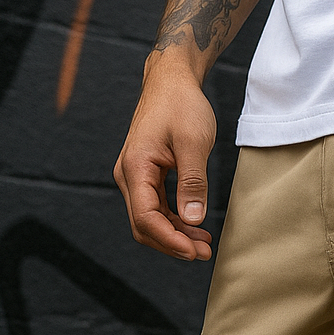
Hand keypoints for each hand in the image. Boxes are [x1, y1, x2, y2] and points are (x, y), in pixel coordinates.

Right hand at [114, 59, 216, 260]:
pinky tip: (195, 228)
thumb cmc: (181, 105)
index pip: (145, 218)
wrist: (171, 80)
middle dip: (173, 244)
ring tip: (205, 244)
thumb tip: (193, 220)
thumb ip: (193, 182)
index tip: (195, 252)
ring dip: (175, 236)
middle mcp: (128, 174)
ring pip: (149, 220)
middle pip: (144, 225)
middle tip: (205, 253)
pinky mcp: (145, 176)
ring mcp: (134, 176)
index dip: (170, 240)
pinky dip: (174, 222)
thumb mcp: (194, 142)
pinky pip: (155, 208)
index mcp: (135, 167)